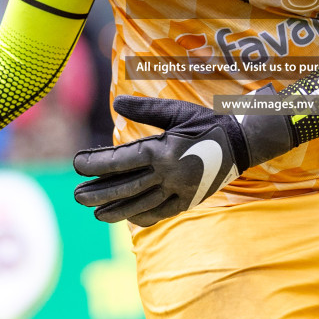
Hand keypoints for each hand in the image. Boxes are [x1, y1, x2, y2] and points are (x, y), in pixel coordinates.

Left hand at [73, 96, 284, 226]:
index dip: (95, 164)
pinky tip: (129, 217)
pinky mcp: (188, 201)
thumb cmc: (206, 123)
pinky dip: (143, 216)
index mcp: (162, 151)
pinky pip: (161, 213)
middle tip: (76, 196)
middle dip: (98, 193)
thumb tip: (116, 101)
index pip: (120, 161)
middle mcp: (167, 175)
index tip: (76, 164)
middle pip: (125, 188)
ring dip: (116, 210)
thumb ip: (144, 108)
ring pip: (140, 205)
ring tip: (96, 214)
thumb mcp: (176, 111)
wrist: (242, 143)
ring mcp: (178, 191)